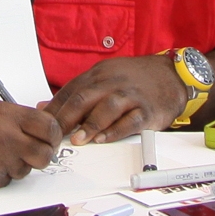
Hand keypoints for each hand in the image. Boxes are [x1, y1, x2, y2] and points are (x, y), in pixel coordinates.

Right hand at [0, 99, 61, 190]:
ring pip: (25, 170)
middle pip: (45, 154)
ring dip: (17, 165)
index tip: (50, 137)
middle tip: (32, 150)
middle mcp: (6, 139)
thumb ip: (15, 118)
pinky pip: (6, 181)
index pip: (49, 127)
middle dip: (42, 154)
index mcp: (7, 116)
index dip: (53, 134)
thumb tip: (40, 128)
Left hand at [43, 54, 188, 145]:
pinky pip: (130, 120)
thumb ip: (75, 93)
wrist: (173, 75)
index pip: (70, 92)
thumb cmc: (135, 80)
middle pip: (84, 98)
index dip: (54, 110)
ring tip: (78, 140)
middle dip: (66, 118)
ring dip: (91, 124)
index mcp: (98, 75)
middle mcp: (112, 82)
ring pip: (107, 107)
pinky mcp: (147, 110)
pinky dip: (116, 130)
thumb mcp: (103, 78)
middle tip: (53, 136)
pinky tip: (105, 139)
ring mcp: (131, 95)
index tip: (41, 126)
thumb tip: (44, 107)